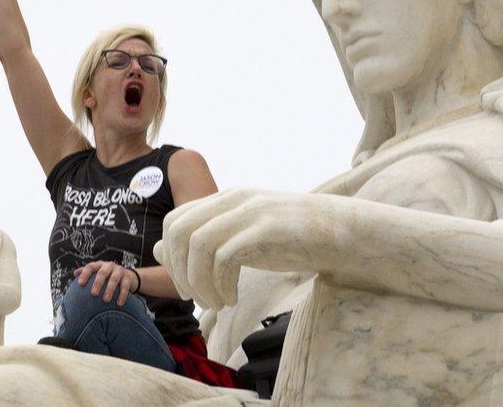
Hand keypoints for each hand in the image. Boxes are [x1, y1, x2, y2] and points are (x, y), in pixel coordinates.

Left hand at [74, 261, 138, 306]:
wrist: (127, 275)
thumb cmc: (108, 275)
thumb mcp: (98, 272)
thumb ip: (86, 272)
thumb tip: (75, 274)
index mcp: (99, 265)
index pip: (90, 267)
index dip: (85, 274)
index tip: (80, 284)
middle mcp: (109, 266)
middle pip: (102, 273)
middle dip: (98, 283)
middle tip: (93, 294)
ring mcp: (119, 270)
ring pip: (114, 279)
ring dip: (110, 289)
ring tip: (106, 300)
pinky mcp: (128, 277)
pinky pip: (125, 286)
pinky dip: (122, 295)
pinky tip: (119, 303)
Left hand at [156, 188, 322, 309]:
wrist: (345, 235)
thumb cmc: (295, 239)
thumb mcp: (242, 238)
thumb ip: (203, 239)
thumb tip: (157, 248)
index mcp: (227, 199)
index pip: (175, 221)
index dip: (171, 259)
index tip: (187, 287)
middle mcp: (235, 200)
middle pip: (179, 230)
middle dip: (179, 271)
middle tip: (197, 299)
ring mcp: (251, 212)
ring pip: (198, 243)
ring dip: (199, 281)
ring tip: (216, 303)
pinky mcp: (268, 229)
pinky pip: (226, 256)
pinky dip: (221, 284)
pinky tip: (232, 299)